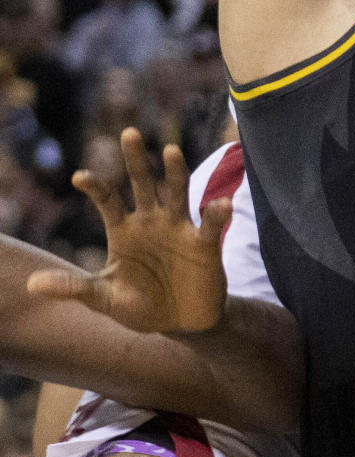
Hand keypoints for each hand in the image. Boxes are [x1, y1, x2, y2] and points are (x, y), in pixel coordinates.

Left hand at [26, 128, 230, 333]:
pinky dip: (217, 213)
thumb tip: (31, 285)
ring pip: (177, 191)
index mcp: (124, 231)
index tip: (79, 177)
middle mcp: (151, 221)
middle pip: (142, 183)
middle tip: (127, 133)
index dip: (96, 187)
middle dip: (135, 159)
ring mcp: (179, 227)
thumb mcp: (104, 299)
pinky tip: (220, 204)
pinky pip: (211, 223)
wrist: (181, 323)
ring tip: (170, 150)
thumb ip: (74, 288)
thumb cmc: (140, 305)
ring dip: (174, 171)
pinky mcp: (204, 242)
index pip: (108, 201)